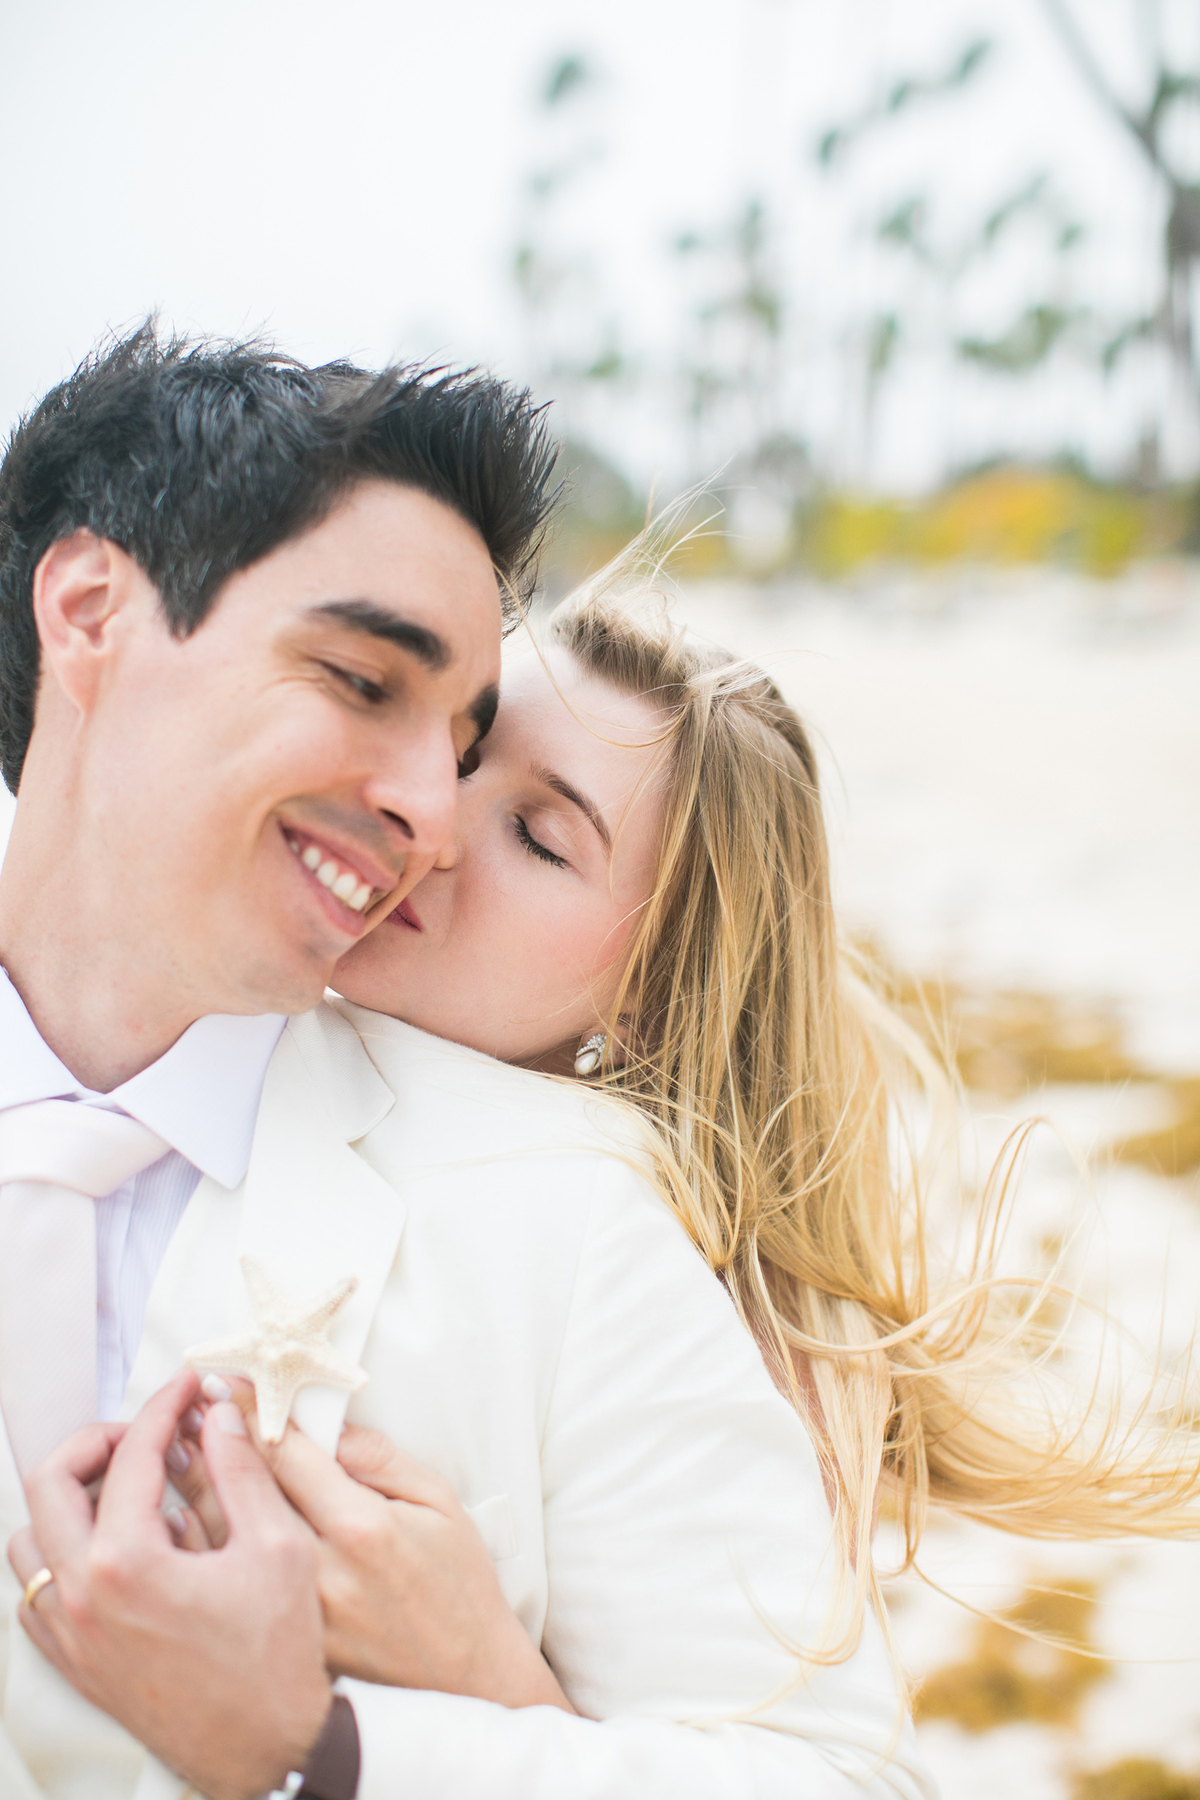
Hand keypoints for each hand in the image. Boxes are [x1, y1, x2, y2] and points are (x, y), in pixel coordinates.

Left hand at [7, 1371, 332, 1799]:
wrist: (265, 1747)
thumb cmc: (275, 1654)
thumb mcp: (275, 1547)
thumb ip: (241, 1471)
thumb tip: (219, 1414)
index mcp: (127, 1563)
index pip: (133, 1455)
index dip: (163, 1408)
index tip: (187, 1389)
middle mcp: (81, 1597)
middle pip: (52, 1484)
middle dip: (99, 1441)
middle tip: (146, 1433)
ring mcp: (70, 1635)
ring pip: (31, 1540)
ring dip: (71, 1501)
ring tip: (127, 1489)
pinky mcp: (74, 1662)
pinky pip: (35, 1594)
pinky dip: (62, 1556)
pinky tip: (114, 1548)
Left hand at [199, 1388, 574, 1712]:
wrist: (467, 1684)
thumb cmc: (458, 1586)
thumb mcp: (439, 1503)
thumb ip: (380, 1459)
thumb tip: (325, 1428)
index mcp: (361, 1525)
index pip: (287, 1454)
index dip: (249, 1412)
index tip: (222, 1382)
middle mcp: (320, 1571)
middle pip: (243, 1496)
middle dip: (209, 1444)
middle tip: (184, 1408)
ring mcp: (294, 1616)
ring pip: (225, 1544)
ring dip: (194, 1491)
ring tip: (173, 1452)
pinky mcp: (281, 1648)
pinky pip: (228, 1591)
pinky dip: (201, 1551)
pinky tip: (181, 1521)